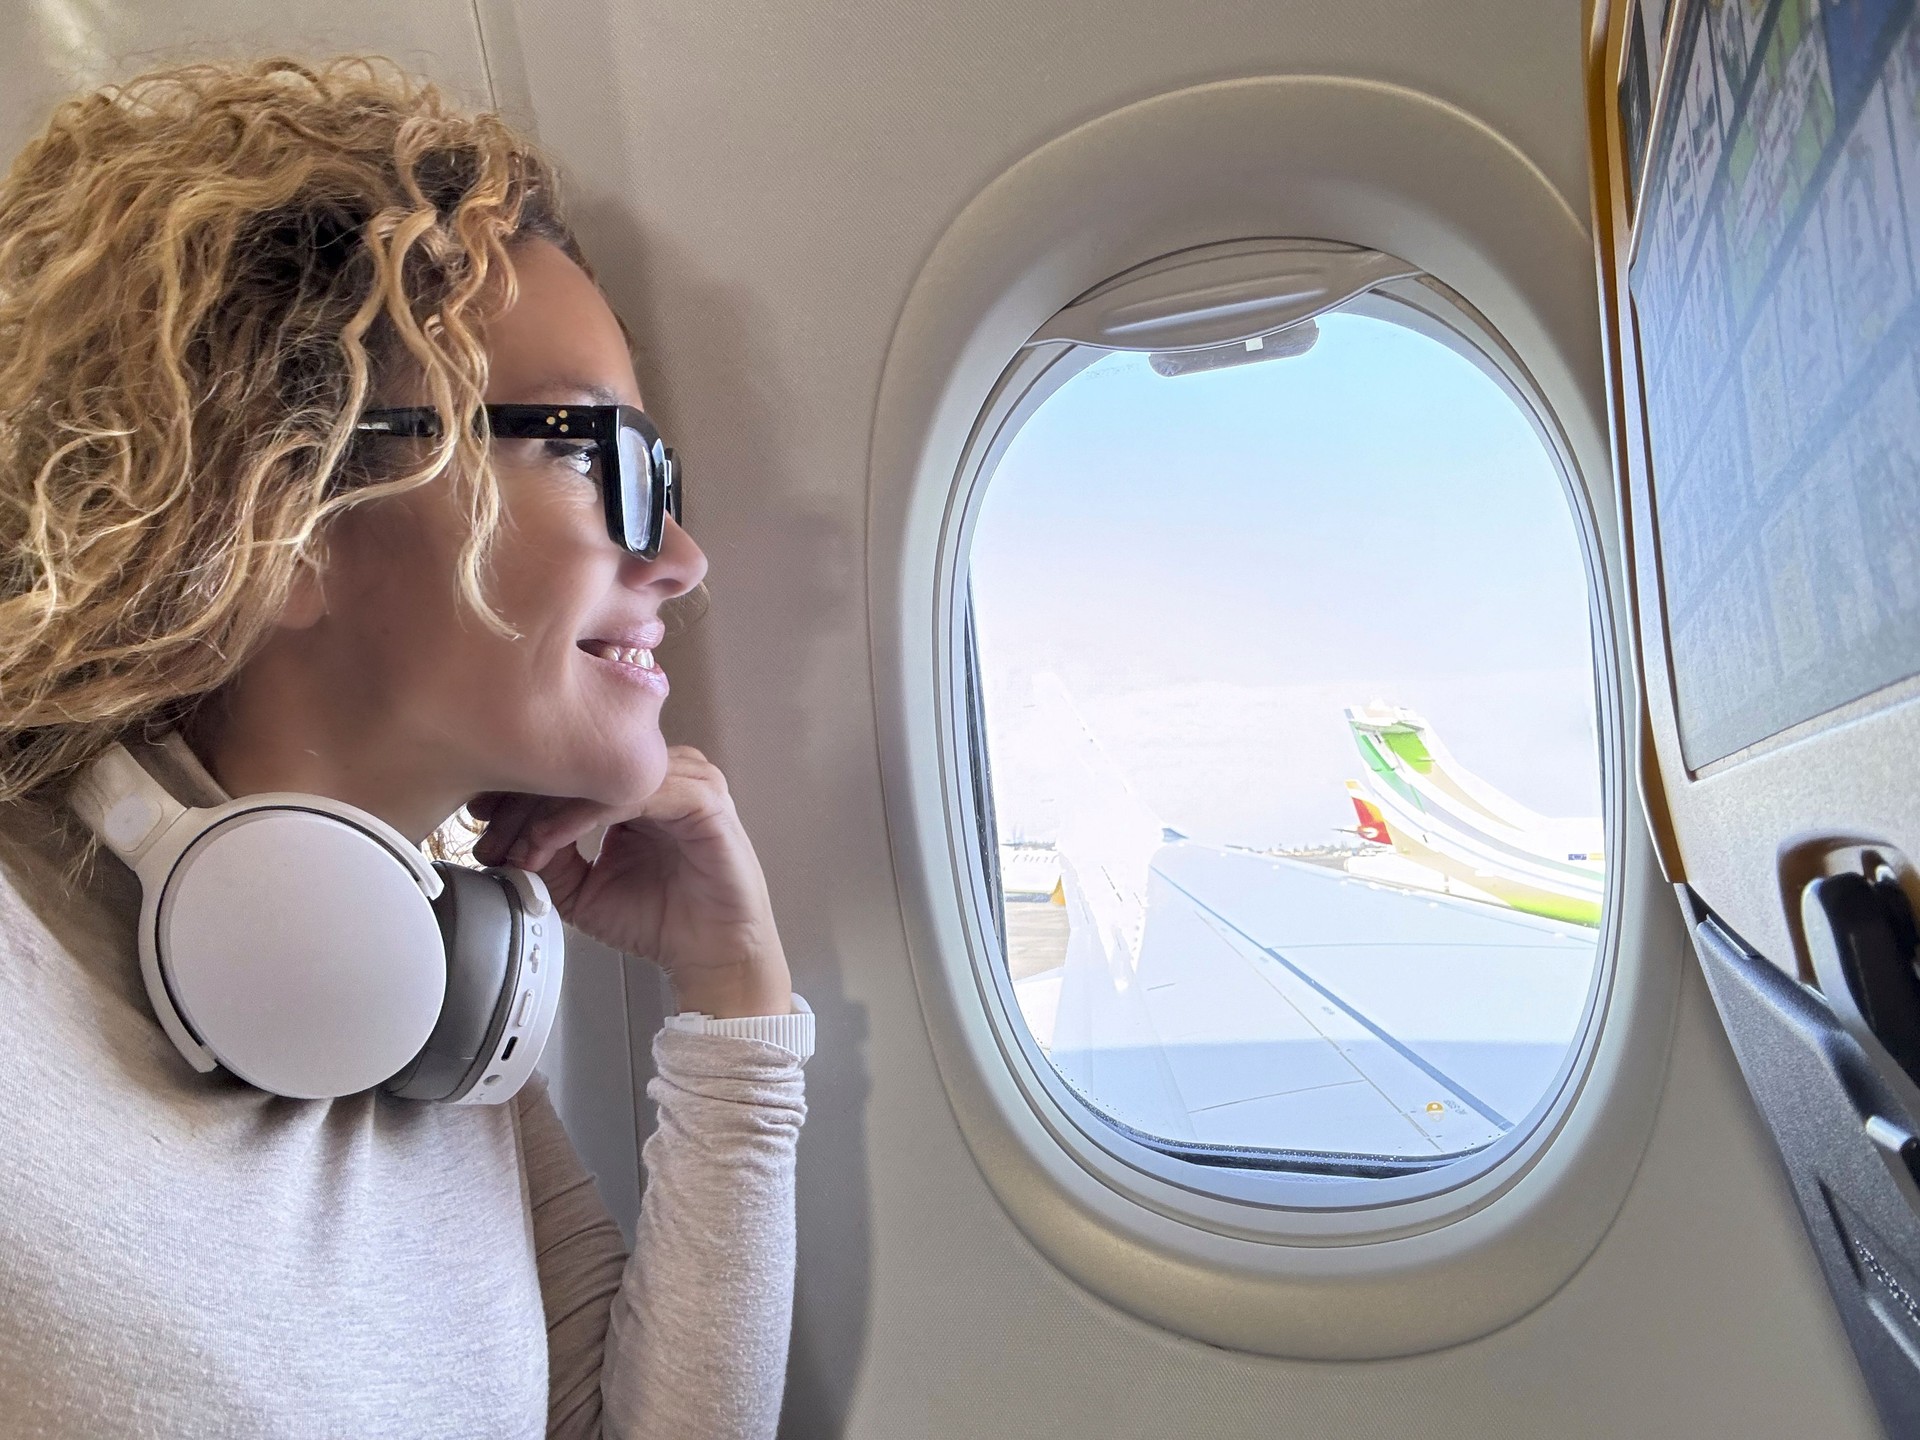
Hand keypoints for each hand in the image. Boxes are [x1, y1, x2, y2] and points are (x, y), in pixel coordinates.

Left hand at [469, 747, 792, 1018]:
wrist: (712, 956)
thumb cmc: (660, 920)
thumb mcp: (579, 888)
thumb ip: (546, 856)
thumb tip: (501, 834)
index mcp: (638, 783)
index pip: (572, 761)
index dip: (519, 786)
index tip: (478, 818)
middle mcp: (663, 772)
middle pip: (583, 757)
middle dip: (526, 796)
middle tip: (490, 834)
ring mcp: (687, 780)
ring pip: (603, 770)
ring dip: (552, 805)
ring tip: (522, 844)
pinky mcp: (704, 798)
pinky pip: (635, 791)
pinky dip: (585, 814)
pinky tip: (553, 840)